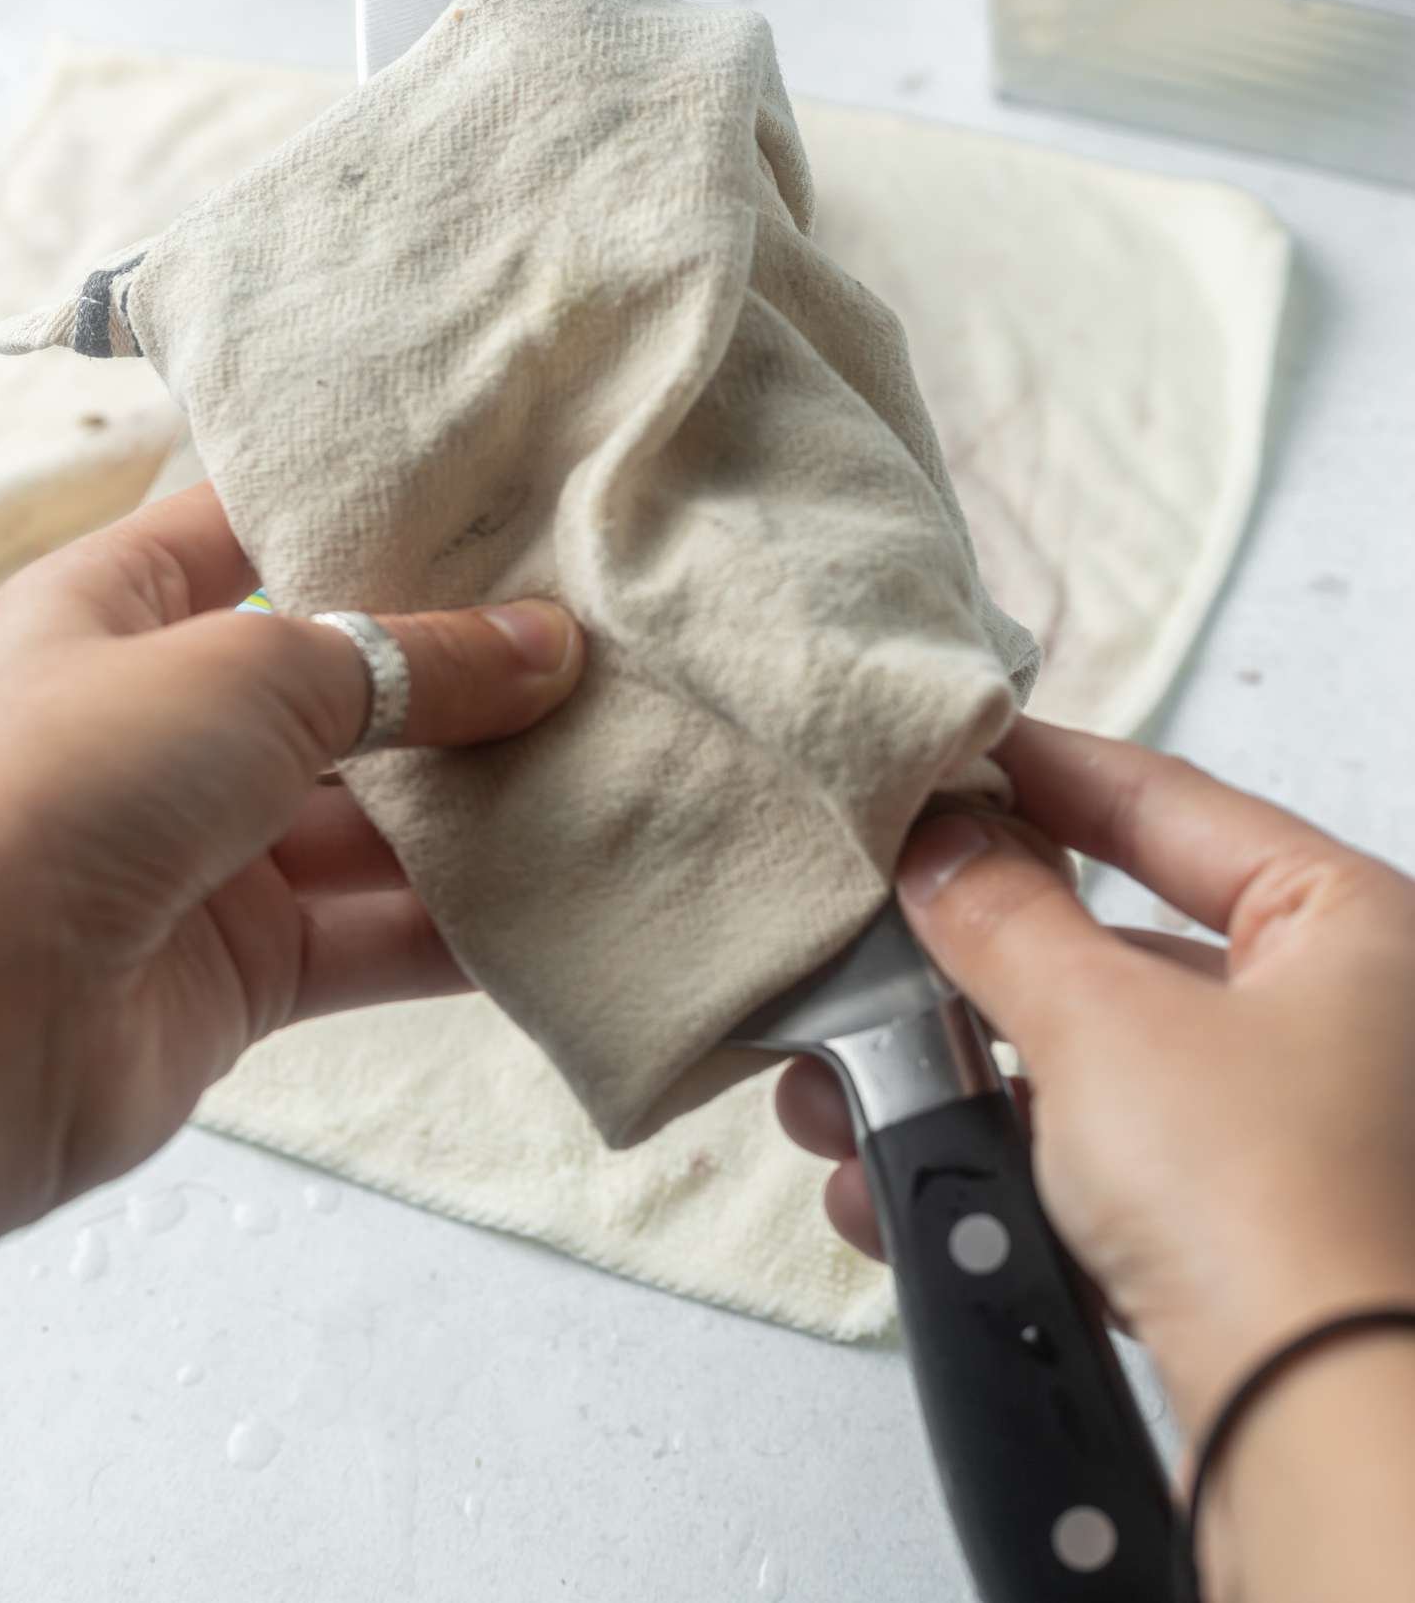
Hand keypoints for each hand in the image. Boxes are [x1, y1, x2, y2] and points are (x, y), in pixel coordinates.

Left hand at [0, 483, 582, 1284]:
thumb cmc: (63, 784)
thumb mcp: (250, 671)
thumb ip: (409, 661)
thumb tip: (543, 644)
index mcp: (119, 609)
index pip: (256, 533)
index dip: (366, 518)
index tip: (502, 505)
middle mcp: (161, 727)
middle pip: (341, 689)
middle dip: (460, 678)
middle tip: (600, 647)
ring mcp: (201, 853)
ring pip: (373, 820)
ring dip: (483, 806)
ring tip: (617, 763)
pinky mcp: (240, 971)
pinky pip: (376, 935)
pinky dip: (467, 924)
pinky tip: (570, 895)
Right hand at [778, 718, 1414, 1439]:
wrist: (1315, 1444)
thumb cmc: (1276, 1215)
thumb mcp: (1101, 1024)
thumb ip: (1004, 918)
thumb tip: (945, 849)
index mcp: (1353, 928)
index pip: (1169, 804)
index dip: (1042, 771)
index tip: (949, 752)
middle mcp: (1344, 1025)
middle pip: (1116, 953)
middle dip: (967, 973)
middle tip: (873, 944)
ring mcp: (1298, 1141)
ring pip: (1092, 1075)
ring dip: (960, 1089)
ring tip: (843, 1098)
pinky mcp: (1249, 1245)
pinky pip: (1098, 1177)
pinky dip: (1001, 1179)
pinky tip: (900, 1194)